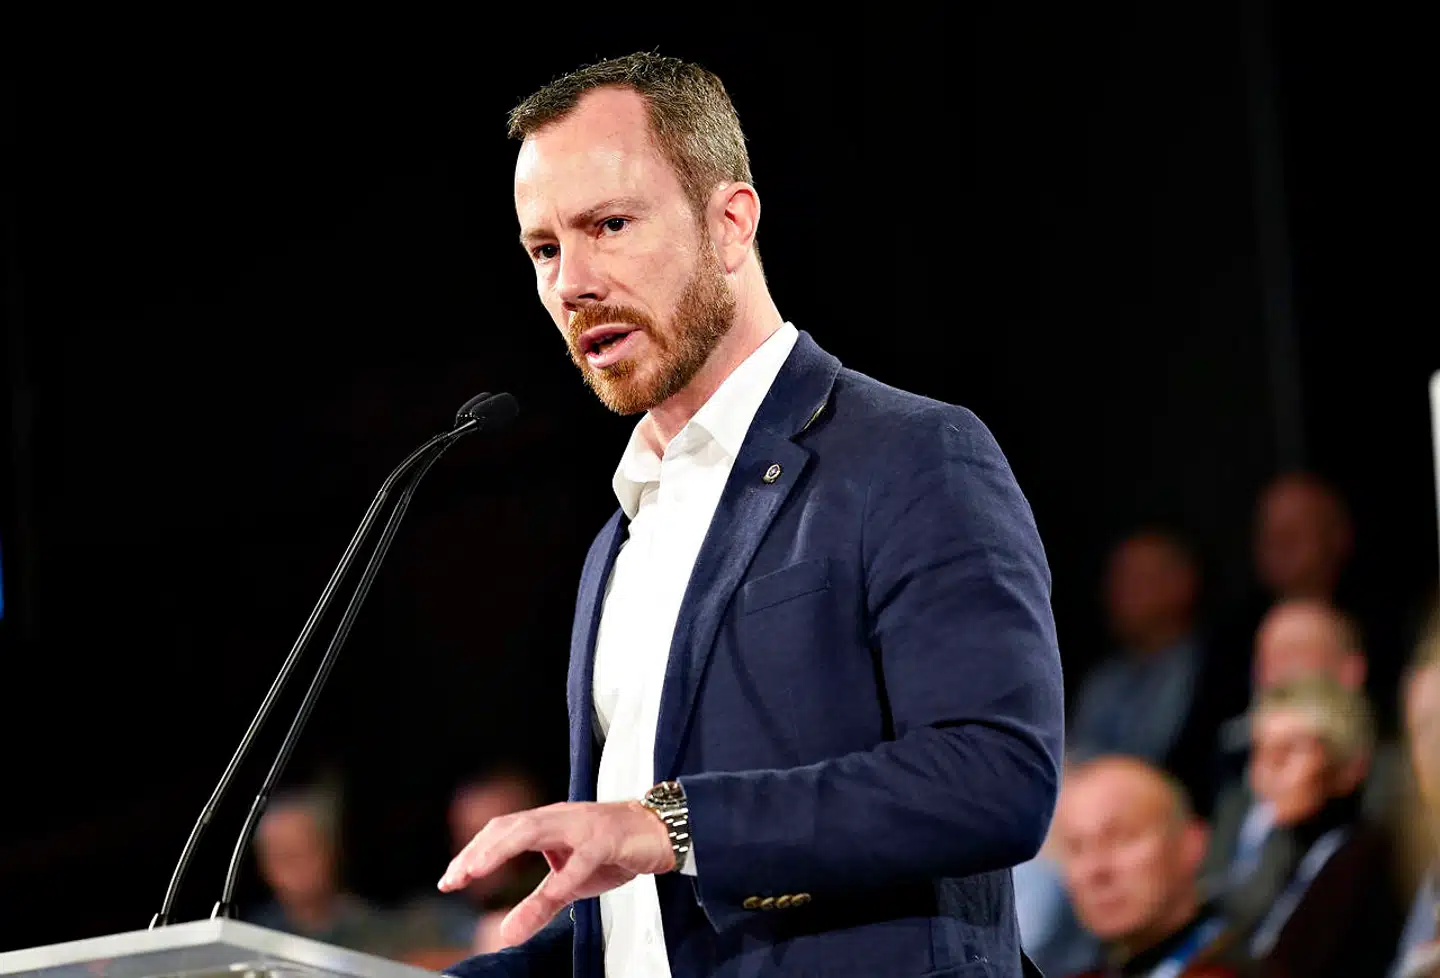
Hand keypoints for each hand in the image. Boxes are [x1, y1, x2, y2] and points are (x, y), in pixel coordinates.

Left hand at [438, 800, 674, 945]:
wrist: (659, 833)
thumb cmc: (613, 850)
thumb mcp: (570, 884)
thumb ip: (538, 906)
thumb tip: (505, 934)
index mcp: (548, 824)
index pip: (502, 832)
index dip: (473, 852)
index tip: (449, 880)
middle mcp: (559, 818)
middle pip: (510, 827)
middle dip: (478, 851)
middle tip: (455, 877)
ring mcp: (583, 825)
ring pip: (535, 830)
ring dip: (502, 849)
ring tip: (477, 870)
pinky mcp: (608, 838)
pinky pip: (583, 857)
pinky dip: (565, 875)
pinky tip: (553, 893)